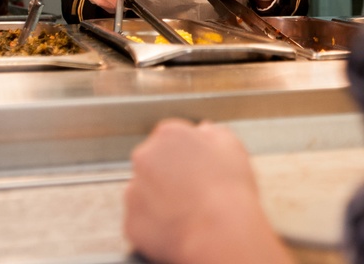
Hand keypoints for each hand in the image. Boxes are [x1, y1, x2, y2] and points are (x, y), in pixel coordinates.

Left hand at [123, 119, 292, 263]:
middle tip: (195, 190)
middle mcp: (144, 157)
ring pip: (146, 191)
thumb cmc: (229, 190)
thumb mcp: (232, 148)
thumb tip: (205, 130)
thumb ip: (214, 132)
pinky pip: (143, 220)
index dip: (187, 155)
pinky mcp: (131, 220)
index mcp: (168, 134)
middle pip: (153, 162)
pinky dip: (157, 223)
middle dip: (169, 174)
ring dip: (161, 198)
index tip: (199, 168)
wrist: (220, 233)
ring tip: (190, 211)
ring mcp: (134, 190)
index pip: (170, 139)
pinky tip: (180, 225)